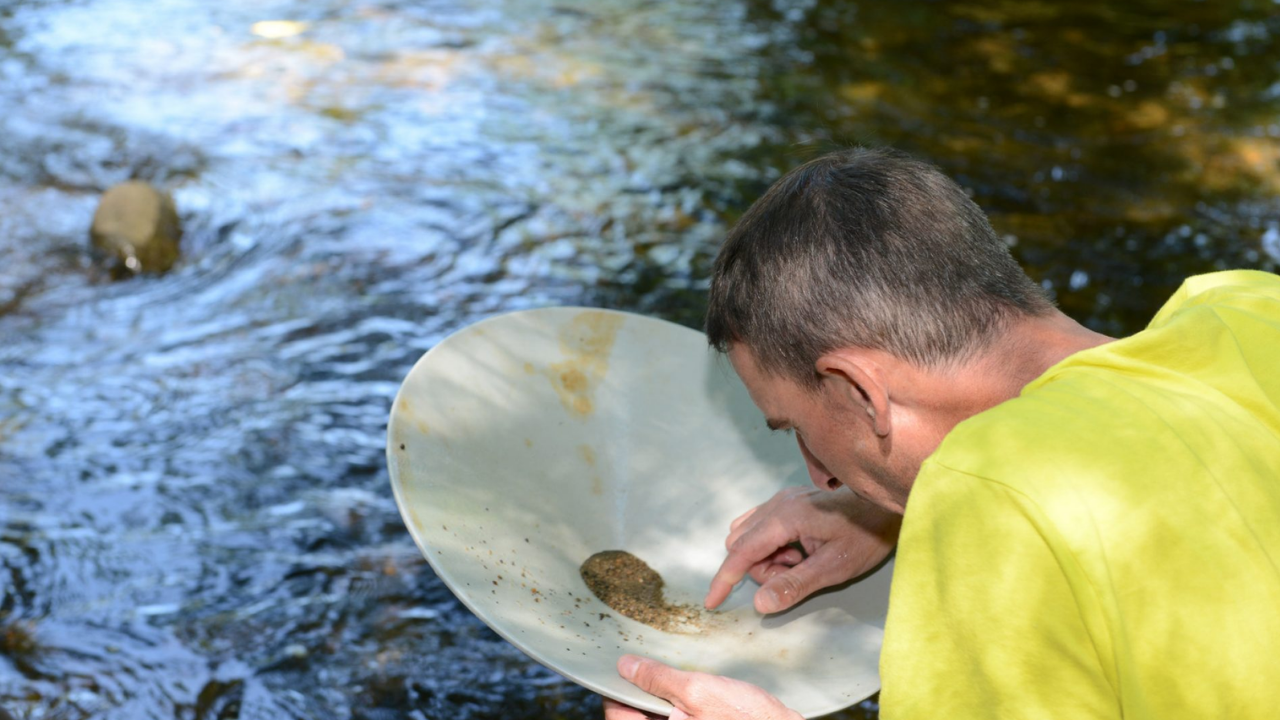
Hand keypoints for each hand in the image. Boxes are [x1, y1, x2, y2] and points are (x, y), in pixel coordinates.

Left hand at [603, 655, 800, 719]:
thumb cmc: (747, 719)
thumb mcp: (698, 690)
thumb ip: (659, 679)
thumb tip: (626, 666)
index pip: (618, 714)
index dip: (616, 687)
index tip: (619, 664)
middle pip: (636, 713)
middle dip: (639, 687)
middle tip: (644, 659)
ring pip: (656, 713)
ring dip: (659, 691)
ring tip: (668, 668)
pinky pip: (677, 715)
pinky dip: (676, 699)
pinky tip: (688, 681)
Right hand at [705, 486, 899, 612]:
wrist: (886, 506)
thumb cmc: (865, 536)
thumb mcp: (833, 568)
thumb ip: (794, 585)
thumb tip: (759, 603)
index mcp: (785, 517)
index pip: (741, 552)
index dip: (724, 579)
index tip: (711, 602)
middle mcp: (777, 503)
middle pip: (741, 545)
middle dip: (759, 569)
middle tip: (794, 574)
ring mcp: (782, 499)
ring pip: (748, 536)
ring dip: (765, 558)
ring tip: (800, 562)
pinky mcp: (788, 501)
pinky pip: (760, 526)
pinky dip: (771, 546)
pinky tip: (798, 551)